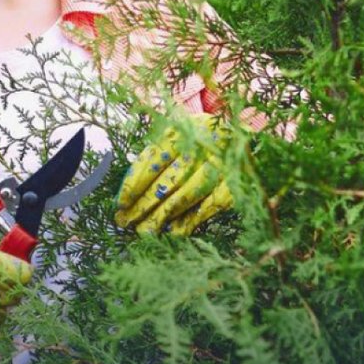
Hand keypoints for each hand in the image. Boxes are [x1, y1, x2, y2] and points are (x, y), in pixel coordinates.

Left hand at [115, 113, 232, 235]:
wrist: (242, 137)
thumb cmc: (200, 138)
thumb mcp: (179, 134)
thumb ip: (158, 153)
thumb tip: (131, 186)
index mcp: (183, 131)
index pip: (153, 160)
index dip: (134, 183)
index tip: (120, 202)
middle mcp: (202, 147)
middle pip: (167, 181)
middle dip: (143, 204)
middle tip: (125, 221)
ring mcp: (221, 167)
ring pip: (185, 196)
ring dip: (162, 216)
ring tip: (143, 231)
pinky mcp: (235, 186)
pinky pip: (208, 207)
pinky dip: (189, 220)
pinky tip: (171, 232)